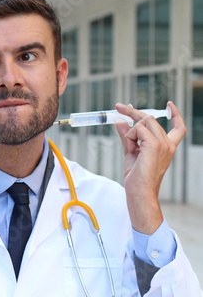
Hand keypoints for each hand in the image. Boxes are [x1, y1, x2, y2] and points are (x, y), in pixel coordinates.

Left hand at [115, 102, 186, 233]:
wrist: (139, 191)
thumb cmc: (136, 176)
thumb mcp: (131, 151)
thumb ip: (127, 136)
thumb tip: (120, 121)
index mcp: (167, 146)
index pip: (179, 128)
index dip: (176, 114)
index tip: (169, 104)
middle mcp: (168, 144)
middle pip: (150, 118)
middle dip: (132, 111)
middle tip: (118, 107)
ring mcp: (163, 144)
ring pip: (143, 121)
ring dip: (130, 131)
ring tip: (129, 147)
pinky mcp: (154, 144)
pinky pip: (137, 129)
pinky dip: (129, 136)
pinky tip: (131, 149)